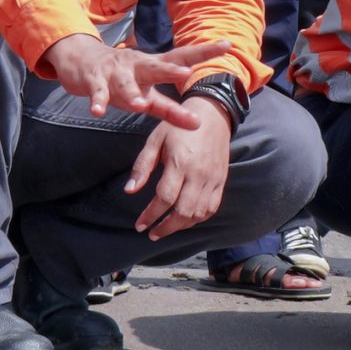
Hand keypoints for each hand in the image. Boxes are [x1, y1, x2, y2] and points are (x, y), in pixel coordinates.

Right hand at [37, 34, 228, 129]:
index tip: (227, 44)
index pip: (182, 57)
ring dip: (132, 93)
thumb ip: (171, 109)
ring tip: (140, 105)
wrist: (83, 61)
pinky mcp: (95, 80)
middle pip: (156, 66)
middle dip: (169, 71)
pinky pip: (97, 92)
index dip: (204, 51)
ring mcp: (116, 72)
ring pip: (125, 83)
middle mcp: (137, 65)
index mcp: (153, 66)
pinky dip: (98, 101)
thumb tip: (198, 124)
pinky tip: (97, 111)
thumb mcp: (147, 93)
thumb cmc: (123, 79)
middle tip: (185, 73)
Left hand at [125, 94, 230, 238]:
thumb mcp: (155, 140)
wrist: (212, 116)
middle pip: (183, 212)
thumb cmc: (178, 128)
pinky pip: (211, 208)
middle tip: (151, 233)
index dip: (150, 215)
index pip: (165, 198)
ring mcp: (212, 179)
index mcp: (180, 162)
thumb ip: (142, 166)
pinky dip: (198, 219)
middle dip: (165, 227)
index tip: (139, 225)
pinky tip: (185, 221)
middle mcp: (198, 174)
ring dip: (180, 226)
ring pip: (198, 213)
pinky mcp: (220, 181)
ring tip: (165, 229)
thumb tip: (130, 190)